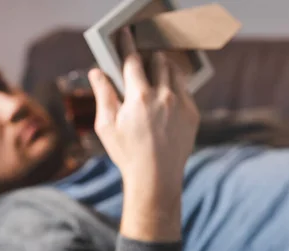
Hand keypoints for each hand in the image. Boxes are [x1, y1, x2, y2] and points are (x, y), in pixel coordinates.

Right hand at [88, 28, 199, 188]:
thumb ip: (103, 94)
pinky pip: (185, 91)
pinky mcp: (192, 115)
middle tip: (143, 56)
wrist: (156, 178)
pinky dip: (175, 88)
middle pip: (158, 61)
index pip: (132, 60)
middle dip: (149, 56)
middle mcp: (163, 96)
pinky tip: (168, 95)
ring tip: (157, 72)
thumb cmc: (127, 153)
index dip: (127, 44)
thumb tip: (96, 72)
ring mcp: (181, 105)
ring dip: (165, 68)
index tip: (126, 33)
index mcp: (139, 97)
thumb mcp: (106, 125)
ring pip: (174, 73)